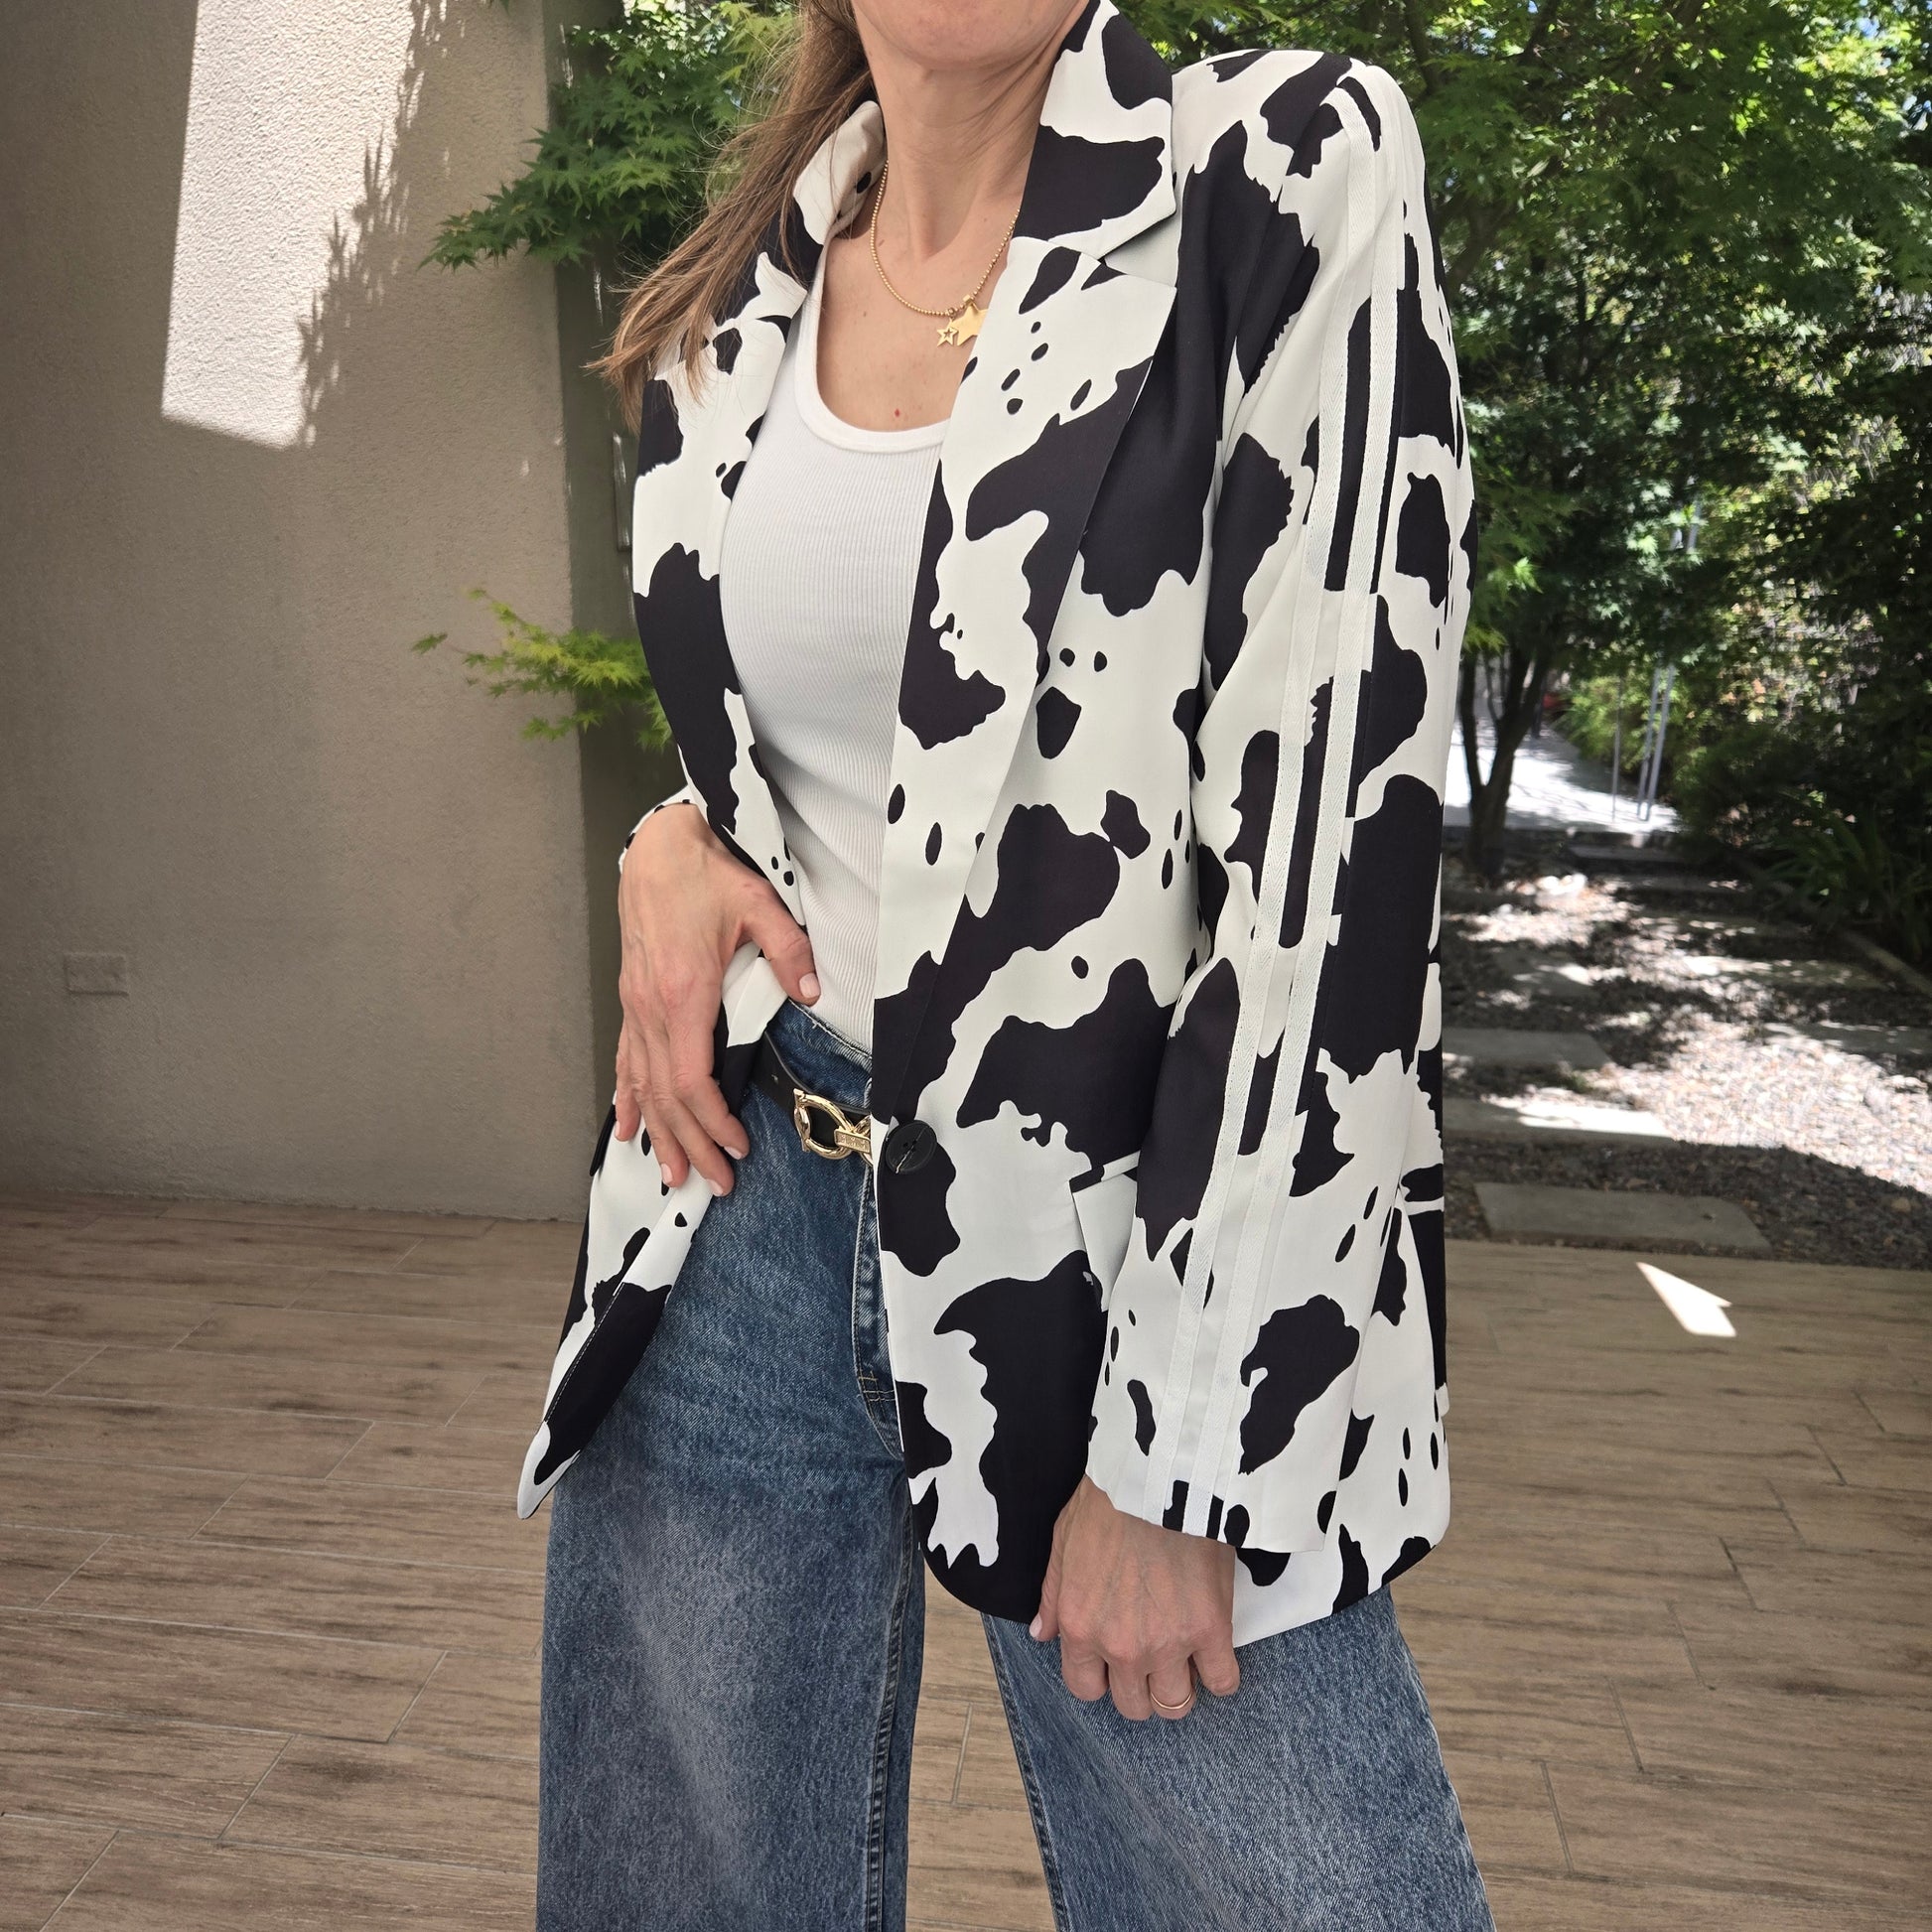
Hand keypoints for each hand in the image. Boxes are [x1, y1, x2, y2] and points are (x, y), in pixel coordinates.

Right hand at [614, 801, 817, 1194]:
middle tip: (714, 1184)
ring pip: (642, 1087)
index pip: (690, 1080)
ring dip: (658, 1135)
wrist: (658, 849)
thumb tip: (810, 990)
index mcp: (683, 994)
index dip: (711, 1122)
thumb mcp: (758, 903)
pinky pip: (625, 1061)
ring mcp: (635, 1007)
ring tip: (672, 1176)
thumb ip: (788, 948)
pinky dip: (628, 1100)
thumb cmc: (704, 874)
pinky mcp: (631, 1001)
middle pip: (666, 1097)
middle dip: (690, 1145)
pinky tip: (629, 1129)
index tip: (736, 1146)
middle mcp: (651, 1009)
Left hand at [1031, 1475, 1240, 1720]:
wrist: (1157, 1476)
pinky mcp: (1211, 1629)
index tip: (1114, 1661)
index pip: (1085, 1688)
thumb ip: (1053, 1596)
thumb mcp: (1062, 1542)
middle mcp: (1121, 1647)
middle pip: (1133, 1705)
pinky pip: (1222, 1682)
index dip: (1100, 1677)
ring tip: (1183, 1656)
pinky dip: (1220, 1674)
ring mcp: (1168, 1644)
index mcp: (1081, 1628)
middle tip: (1151, 1656)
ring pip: (1175, 1704)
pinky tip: (1213, 1652)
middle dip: (1140, 1686)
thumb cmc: (1107, 1501)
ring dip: (1178, 1686)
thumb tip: (1042, 1634)